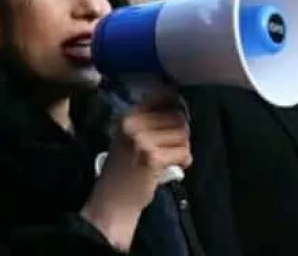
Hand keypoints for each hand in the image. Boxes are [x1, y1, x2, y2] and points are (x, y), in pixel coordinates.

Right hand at [81, 89, 190, 250]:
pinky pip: (183, 152)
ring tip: (171, 158)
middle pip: (177, 116)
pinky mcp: (153, 158)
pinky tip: (173, 166)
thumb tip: (178, 102)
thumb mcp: (129, 136)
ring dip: (183, 147)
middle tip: (173, 146)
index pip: (161, 97)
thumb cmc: (124, 168)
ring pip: (183, 134)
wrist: (113, 200)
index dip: (175, 105)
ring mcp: (142, 141)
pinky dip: (184, 160)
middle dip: (181, 132)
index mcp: (128, 116)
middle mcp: (133, 124)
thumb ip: (150, 119)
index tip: (177, 118)